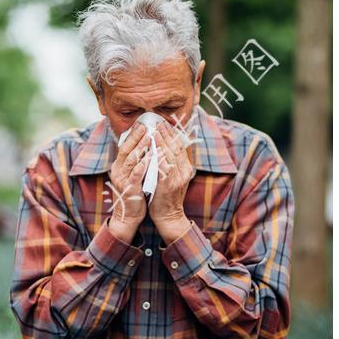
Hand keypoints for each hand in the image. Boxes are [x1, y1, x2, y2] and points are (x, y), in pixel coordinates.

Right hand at [107, 123, 151, 243]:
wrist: (128, 216)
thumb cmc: (134, 193)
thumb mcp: (133, 174)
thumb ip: (136, 161)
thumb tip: (145, 145)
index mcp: (119, 166)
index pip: (125, 146)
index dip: (133, 134)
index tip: (142, 123)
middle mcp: (118, 171)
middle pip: (126, 149)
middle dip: (136, 137)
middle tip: (146, 125)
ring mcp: (122, 180)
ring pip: (131, 160)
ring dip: (140, 147)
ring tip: (150, 137)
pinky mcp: (129, 189)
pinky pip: (136, 175)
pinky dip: (143, 165)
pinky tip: (152, 157)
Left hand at [149, 121, 195, 243]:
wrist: (169, 216)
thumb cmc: (167, 196)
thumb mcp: (174, 177)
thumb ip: (171, 163)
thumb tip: (164, 147)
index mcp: (186, 168)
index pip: (180, 146)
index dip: (172, 134)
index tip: (164, 123)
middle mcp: (184, 171)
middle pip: (176, 148)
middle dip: (166, 133)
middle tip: (158, 122)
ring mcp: (177, 178)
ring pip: (170, 155)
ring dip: (162, 142)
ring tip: (154, 131)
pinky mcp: (168, 185)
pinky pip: (163, 168)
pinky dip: (158, 157)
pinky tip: (152, 149)